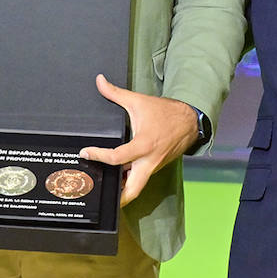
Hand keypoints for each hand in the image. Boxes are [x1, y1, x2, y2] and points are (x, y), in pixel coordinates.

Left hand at [80, 74, 198, 204]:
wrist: (190, 120)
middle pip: (132, 189)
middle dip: (117, 196)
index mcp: (143, 145)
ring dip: (122, 188)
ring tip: (104, 185)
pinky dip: (129, 179)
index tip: (86, 152)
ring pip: (136, 186)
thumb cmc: (165, 112)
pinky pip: (141, 178)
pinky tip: (118, 176)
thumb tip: (100, 81)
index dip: (98, 155)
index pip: (117, 157)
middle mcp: (149, 160)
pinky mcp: (155, 167)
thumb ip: (115, 93)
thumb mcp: (138, 101)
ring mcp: (153, 166)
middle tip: (99, 192)